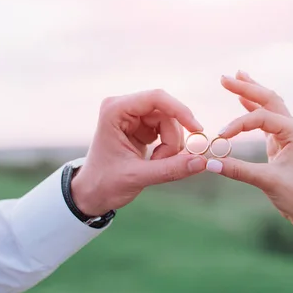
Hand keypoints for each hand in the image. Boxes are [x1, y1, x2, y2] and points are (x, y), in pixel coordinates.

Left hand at [71, 89, 206, 215]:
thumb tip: (202, 162)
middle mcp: (124, 108)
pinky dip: (168, 147)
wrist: (91, 193)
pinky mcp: (140, 127)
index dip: (180, 110)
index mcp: (115, 111)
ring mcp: (133, 116)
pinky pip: (167, 130)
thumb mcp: (137, 177)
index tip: (197, 129)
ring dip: (171, 145)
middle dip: (173, 138)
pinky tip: (157, 160)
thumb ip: (170, 169)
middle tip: (169, 162)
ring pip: (169, 122)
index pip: (156, 98)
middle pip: (166, 112)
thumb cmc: (105, 184)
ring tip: (157, 164)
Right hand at [206, 71, 292, 220]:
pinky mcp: (281, 141)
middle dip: (246, 87)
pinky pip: (266, 118)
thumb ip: (238, 170)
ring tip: (235, 77)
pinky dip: (252, 108)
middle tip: (224, 78)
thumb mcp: (266, 182)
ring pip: (268, 104)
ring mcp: (288, 132)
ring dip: (251, 91)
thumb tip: (210, 162)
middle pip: (267, 99)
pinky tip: (242, 99)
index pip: (261, 118)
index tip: (220, 137)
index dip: (238, 125)